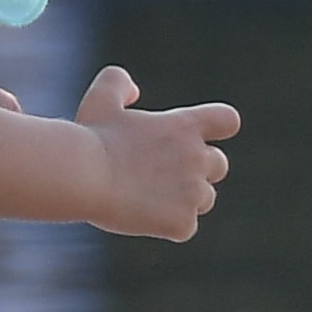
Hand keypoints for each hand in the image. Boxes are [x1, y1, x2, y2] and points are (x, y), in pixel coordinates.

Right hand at [75, 69, 241, 239]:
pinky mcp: (182, 222)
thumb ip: (119, 83)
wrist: (84, 175)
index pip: (228, 120)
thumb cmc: (91, 138)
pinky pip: (185, 228)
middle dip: (199, 170)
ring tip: (148, 198)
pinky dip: (167, 227)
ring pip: (206, 199)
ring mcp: (192, 192)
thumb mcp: (101, 98)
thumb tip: (134, 92)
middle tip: (162, 175)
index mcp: (184, 126)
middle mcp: (197, 158)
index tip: (199, 136)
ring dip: (185, 200)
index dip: (219, 127)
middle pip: (220, 165)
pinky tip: (141, 218)